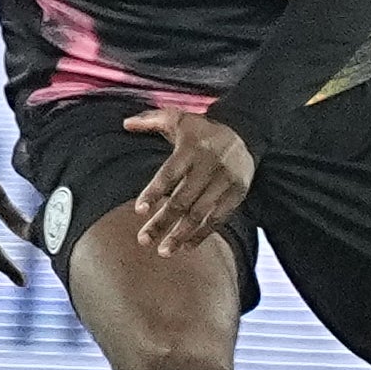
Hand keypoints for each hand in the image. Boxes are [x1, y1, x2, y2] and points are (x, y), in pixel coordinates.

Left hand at [129, 110, 257, 256]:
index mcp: (191, 148)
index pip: (170, 173)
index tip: (139, 210)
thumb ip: (151, 120)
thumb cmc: (202, 129)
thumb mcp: (178, 118)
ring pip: (200, 213)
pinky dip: (202, 234)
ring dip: (180, 234)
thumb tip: (125, 123)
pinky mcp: (237, 193)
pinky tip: (186, 247)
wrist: (245, 132)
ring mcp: (225, 181)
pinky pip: (219, 218)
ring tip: (163, 251)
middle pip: (183, 199)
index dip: (154, 192)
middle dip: (162, 222)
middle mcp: (209, 165)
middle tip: (143, 240)